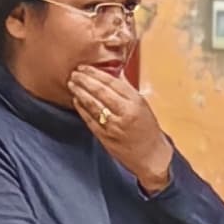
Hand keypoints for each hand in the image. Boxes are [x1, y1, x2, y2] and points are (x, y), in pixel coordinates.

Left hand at [64, 63, 176, 193]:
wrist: (152, 156)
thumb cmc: (148, 130)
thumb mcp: (142, 105)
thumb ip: (127, 90)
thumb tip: (114, 74)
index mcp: (136, 102)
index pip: (112, 82)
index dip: (95, 73)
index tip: (84, 67)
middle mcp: (125, 113)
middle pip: (100, 91)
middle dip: (84, 80)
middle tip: (74, 73)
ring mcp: (114, 126)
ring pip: (92, 105)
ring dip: (80, 92)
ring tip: (72, 84)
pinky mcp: (105, 137)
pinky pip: (90, 120)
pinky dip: (81, 109)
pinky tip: (76, 101)